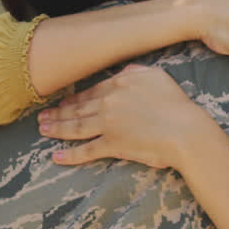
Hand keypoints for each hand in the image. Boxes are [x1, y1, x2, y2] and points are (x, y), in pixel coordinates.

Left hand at [39, 65, 216, 170]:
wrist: (185, 130)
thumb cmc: (177, 105)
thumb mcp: (158, 77)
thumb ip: (138, 71)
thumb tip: (124, 71)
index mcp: (119, 84)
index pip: (91, 92)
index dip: (74, 98)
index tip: (62, 103)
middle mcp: (109, 102)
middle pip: (78, 108)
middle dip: (58, 113)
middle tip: (42, 117)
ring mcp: (108, 124)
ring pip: (76, 126)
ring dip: (57, 129)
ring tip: (43, 130)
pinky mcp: (112, 144)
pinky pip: (86, 150)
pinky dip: (70, 155)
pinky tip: (56, 157)